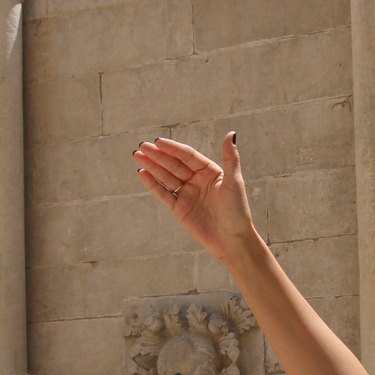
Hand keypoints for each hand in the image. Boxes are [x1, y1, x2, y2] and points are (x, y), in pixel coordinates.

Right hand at [133, 133, 256, 263]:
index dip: (173, 148)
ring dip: (152, 166)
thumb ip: (230, 158)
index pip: (188, 156)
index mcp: (210, 172)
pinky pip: (163, 194)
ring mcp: (187, 194)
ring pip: (166, 177)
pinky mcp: (179, 209)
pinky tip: (142, 173)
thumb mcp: (234, 181)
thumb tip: (231, 133)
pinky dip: (152, 184)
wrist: (232, 240)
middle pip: (174, 165)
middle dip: (158, 155)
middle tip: (142, 146)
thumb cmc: (237, 211)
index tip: (159, 141)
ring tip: (137, 155)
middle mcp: (197, 181)